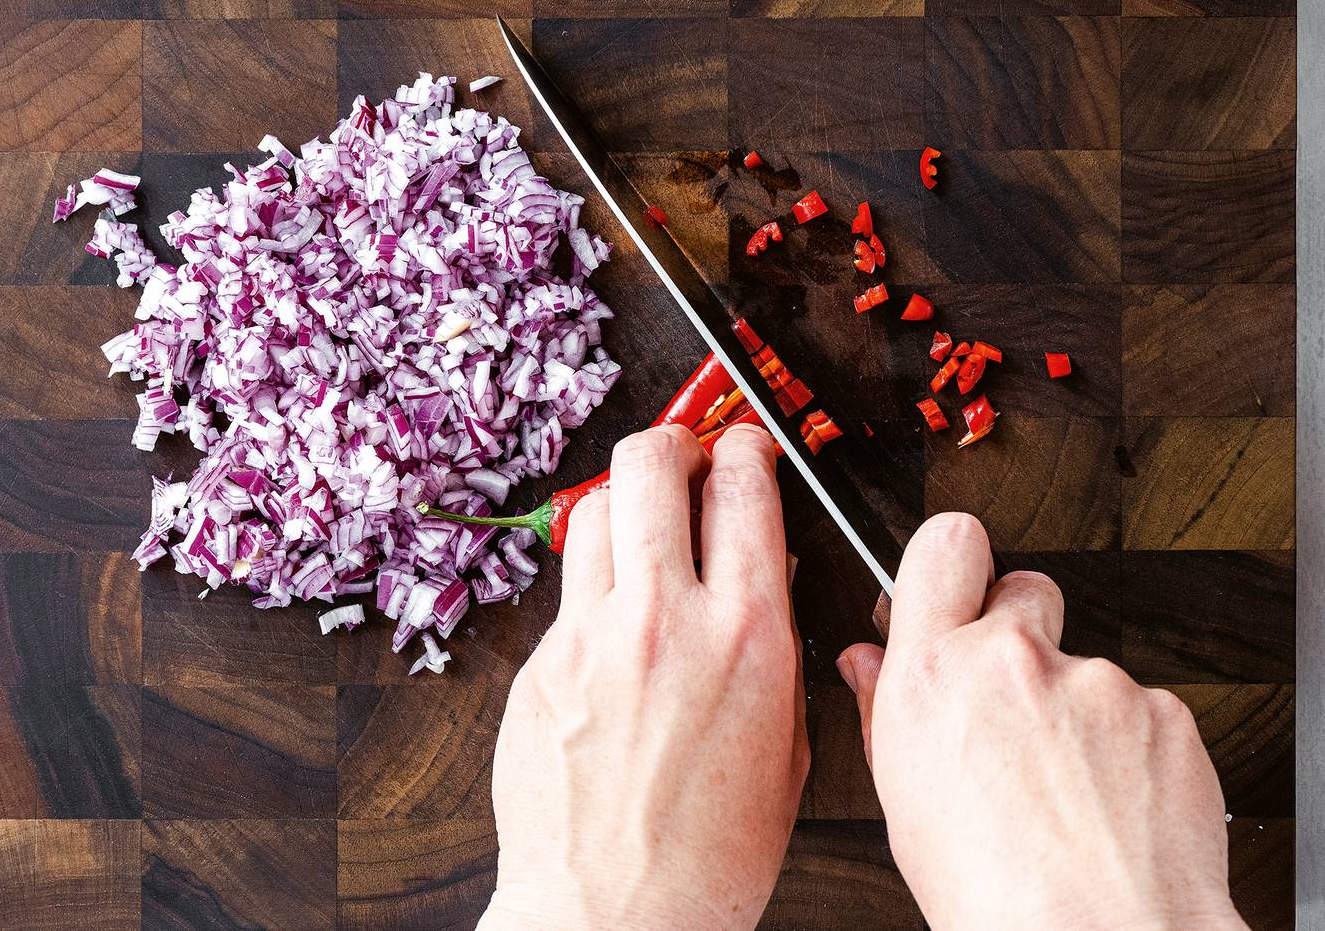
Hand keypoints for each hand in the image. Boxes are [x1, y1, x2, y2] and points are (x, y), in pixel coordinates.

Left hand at [480, 424, 807, 929]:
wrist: (613, 916)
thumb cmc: (711, 856)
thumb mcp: (785, 747)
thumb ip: (771, 649)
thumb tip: (761, 582)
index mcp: (747, 638)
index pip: (745, 490)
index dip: (744, 450)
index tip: (742, 448)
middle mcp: (665, 619)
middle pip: (651, 464)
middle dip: (670, 440)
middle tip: (679, 457)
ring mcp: (591, 637)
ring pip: (593, 510)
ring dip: (620, 503)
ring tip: (636, 527)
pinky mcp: (539, 665)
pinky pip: (564, 594)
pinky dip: (589, 589)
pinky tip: (607, 626)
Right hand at [837, 513, 1243, 928]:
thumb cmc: (993, 895)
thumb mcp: (903, 802)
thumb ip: (885, 710)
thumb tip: (869, 666)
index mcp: (934, 676)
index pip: (943, 545)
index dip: (953, 558)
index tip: (959, 580)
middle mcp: (1014, 660)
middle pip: (1024, 587)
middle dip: (1021, 631)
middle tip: (1017, 702)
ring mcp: (1096, 680)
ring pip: (1086, 664)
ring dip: (1078, 708)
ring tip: (1068, 790)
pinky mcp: (1164, 711)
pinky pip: (1144, 709)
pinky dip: (1131, 747)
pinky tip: (1111, 804)